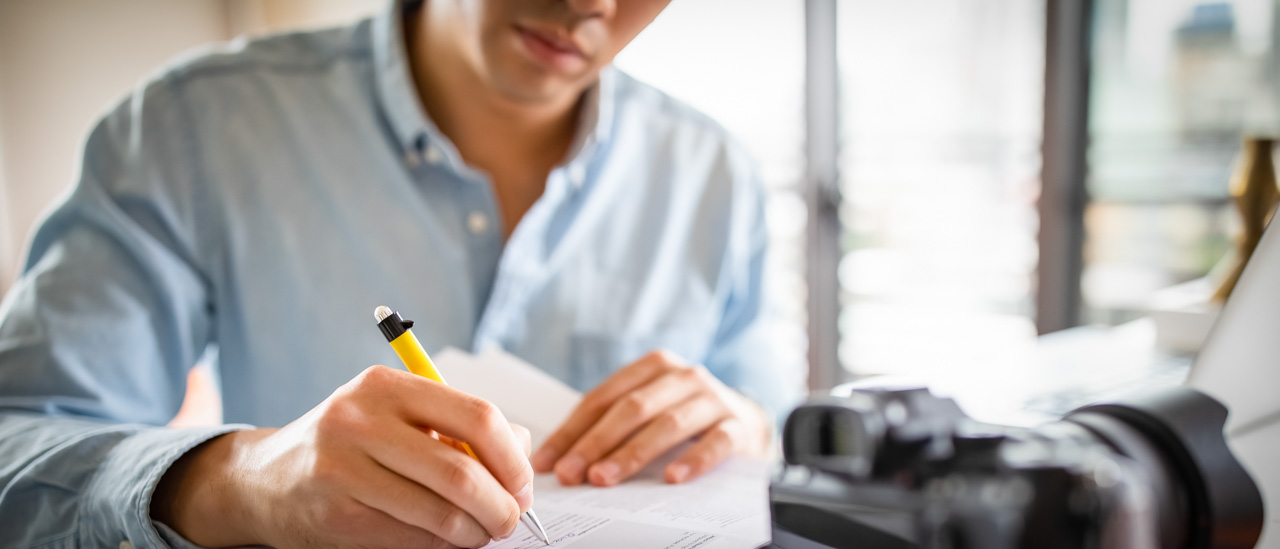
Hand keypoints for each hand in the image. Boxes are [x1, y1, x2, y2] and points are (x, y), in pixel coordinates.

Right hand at [152, 365, 533, 548]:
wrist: (266, 479)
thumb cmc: (351, 445)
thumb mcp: (396, 415)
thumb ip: (459, 424)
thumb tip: (523, 450)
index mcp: (386, 386)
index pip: (477, 417)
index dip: (513, 458)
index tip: (523, 483)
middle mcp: (360, 421)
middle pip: (461, 472)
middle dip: (500, 505)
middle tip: (511, 519)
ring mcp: (342, 469)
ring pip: (439, 514)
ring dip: (474, 533)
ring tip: (481, 533)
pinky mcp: (335, 515)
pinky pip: (411, 540)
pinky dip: (441, 546)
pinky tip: (445, 541)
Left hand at [530, 350, 770, 486]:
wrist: (747, 423)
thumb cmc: (685, 418)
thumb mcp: (649, 410)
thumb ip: (611, 425)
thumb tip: (558, 460)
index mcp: (653, 367)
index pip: (603, 398)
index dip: (572, 430)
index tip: (548, 461)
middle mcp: (683, 376)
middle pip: (631, 409)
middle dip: (596, 443)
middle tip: (571, 473)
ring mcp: (713, 399)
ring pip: (667, 424)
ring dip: (632, 453)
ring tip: (605, 478)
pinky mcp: (737, 426)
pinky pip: (714, 442)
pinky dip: (693, 460)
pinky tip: (673, 478)